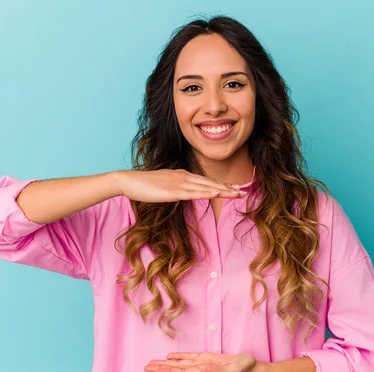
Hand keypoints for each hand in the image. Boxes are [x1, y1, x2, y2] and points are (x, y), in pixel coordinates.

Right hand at [117, 169, 245, 202]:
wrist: (129, 181)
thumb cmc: (145, 185)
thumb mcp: (165, 186)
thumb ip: (177, 188)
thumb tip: (185, 193)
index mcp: (183, 175)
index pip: (207, 181)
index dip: (223, 185)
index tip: (236, 188)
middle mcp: (184, 177)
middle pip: (210, 183)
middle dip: (228, 187)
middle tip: (244, 191)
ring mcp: (179, 183)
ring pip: (205, 187)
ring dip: (223, 190)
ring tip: (237, 194)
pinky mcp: (172, 191)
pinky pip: (192, 192)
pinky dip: (206, 192)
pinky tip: (216, 193)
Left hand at [144, 352, 257, 371]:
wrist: (250, 368)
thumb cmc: (243, 369)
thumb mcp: (233, 369)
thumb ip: (218, 371)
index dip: (169, 371)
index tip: (156, 371)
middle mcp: (200, 369)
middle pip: (177, 369)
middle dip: (162, 368)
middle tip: (146, 367)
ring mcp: (203, 363)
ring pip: (181, 363)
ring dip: (167, 363)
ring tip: (153, 363)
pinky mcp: (206, 358)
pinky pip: (190, 357)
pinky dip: (179, 356)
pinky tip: (170, 357)